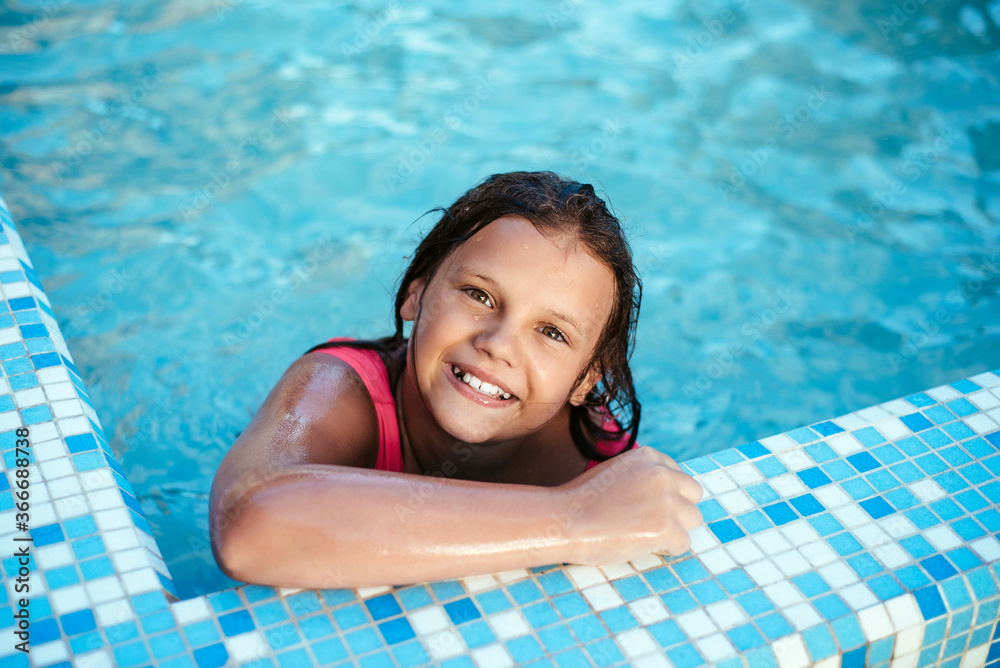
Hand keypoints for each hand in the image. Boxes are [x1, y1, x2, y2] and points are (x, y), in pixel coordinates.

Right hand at [560, 446, 703, 564]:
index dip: (667, 495)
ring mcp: (666, 501)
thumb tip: (668, 495)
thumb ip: (641, 476)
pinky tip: (644, 547)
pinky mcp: (665, 528)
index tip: (647, 506)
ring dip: (675, 530)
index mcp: (650, 456)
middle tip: (652, 522)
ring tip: (646, 536)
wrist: (564, 520)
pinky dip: (666, 550)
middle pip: (693, 494)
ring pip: (693, 519)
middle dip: (678, 509)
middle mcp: (662, 474)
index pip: (679, 476)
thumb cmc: (583, 500)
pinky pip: (683, 544)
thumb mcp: (615, 472)